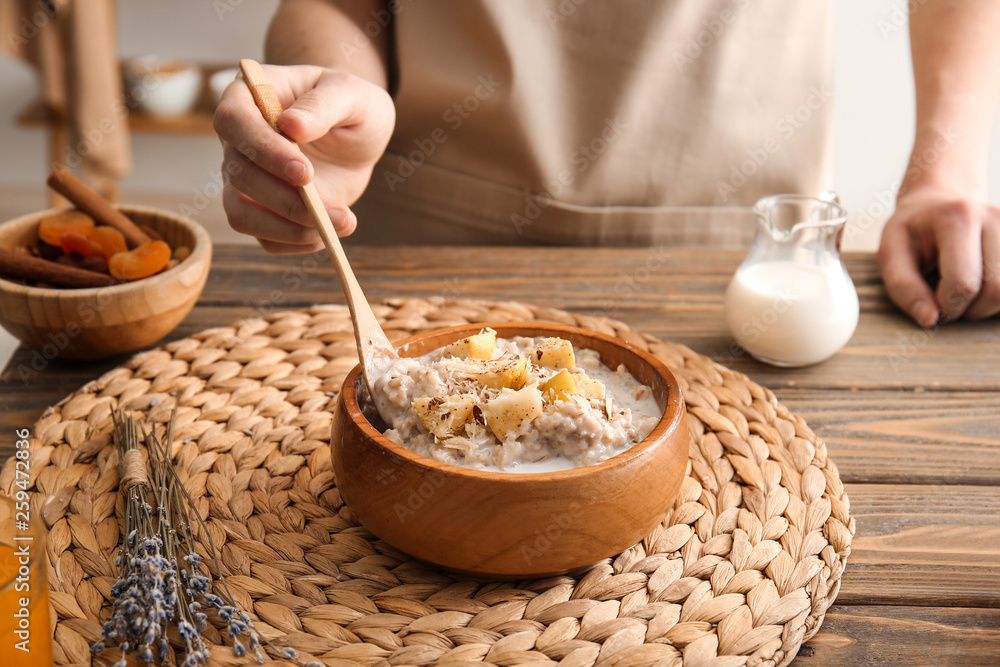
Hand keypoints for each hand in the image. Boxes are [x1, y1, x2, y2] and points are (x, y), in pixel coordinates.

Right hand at [214, 64, 394, 252]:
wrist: (357, 136)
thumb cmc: (350, 105)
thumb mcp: (349, 94)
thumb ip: (323, 104)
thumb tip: (290, 125)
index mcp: (248, 96)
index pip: (233, 122)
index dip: (263, 151)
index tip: (304, 171)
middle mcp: (237, 140)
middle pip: (237, 174)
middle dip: (285, 198)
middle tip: (333, 209)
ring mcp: (244, 178)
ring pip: (241, 213)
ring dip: (288, 228)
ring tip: (339, 224)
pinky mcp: (262, 210)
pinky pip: (265, 237)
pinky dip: (296, 242)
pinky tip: (329, 232)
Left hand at [877, 187, 999, 325]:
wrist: (939, 200)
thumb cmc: (912, 232)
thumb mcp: (891, 254)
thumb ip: (903, 287)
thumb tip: (930, 320)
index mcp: (958, 217)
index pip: (964, 283)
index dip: (948, 306)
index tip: (933, 305)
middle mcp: (995, 217)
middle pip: (996, 289)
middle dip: (971, 309)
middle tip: (950, 303)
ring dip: (988, 306)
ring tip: (965, 295)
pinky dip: (999, 298)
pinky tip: (982, 288)